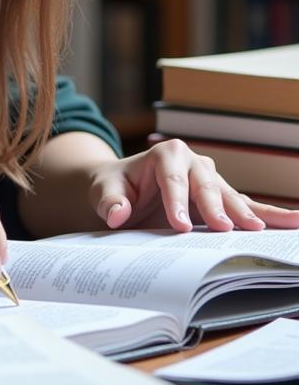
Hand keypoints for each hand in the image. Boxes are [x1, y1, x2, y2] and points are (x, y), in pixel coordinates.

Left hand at [90, 138, 298, 231]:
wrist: (120, 188)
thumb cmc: (113, 186)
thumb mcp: (103, 190)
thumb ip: (109, 201)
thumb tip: (116, 214)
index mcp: (165, 154)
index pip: (172, 180)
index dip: (177, 202)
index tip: (180, 226)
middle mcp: (193, 161)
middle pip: (206, 186)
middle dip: (215, 207)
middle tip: (224, 229)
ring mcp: (210, 178)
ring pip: (229, 196)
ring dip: (246, 213)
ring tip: (261, 230)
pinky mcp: (220, 196)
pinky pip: (245, 205)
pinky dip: (266, 214)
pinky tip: (291, 222)